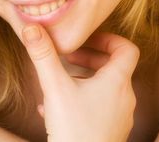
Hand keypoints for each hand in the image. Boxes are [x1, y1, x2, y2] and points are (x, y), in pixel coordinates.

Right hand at [22, 24, 139, 141]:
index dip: (109, 39)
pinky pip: (99, 105)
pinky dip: (82, 97)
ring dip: (84, 77)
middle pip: (113, 66)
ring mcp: (119, 116)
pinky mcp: (110, 130)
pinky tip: (56, 106)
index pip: (126, 49)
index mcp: (117, 82)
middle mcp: (123, 98)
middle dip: (89, 57)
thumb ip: (43, 55)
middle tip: (69, 57)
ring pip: (105, 86)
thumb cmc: (74, 131)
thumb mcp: (55, 88)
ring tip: (60, 80)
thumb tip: (31, 27)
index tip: (89, 40)